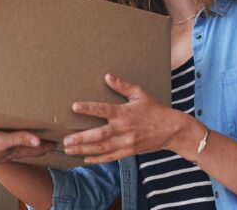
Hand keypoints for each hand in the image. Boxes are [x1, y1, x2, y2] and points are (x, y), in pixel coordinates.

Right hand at [0, 130, 54, 173]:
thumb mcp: (2, 141)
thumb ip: (19, 139)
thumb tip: (38, 141)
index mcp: (13, 151)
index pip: (35, 149)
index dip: (47, 146)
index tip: (58, 142)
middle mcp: (8, 153)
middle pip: (29, 150)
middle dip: (40, 146)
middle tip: (49, 141)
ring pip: (18, 149)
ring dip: (27, 144)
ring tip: (33, 139)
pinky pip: (6, 145)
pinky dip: (13, 142)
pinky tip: (7, 138)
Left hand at [62, 74, 190, 162]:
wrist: (171, 130)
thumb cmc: (154, 110)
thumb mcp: (140, 94)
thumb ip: (122, 86)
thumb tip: (107, 76)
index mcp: (124, 113)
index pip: (103, 109)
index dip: (88, 108)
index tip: (74, 107)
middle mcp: (123, 129)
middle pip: (99, 135)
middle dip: (81, 138)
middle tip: (65, 140)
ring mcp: (126, 143)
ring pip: (102, 148)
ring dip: (84, 150)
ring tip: (68, 150)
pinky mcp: (128, 152)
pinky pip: (110, 157)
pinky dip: (97, 160)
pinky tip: (85, 159)